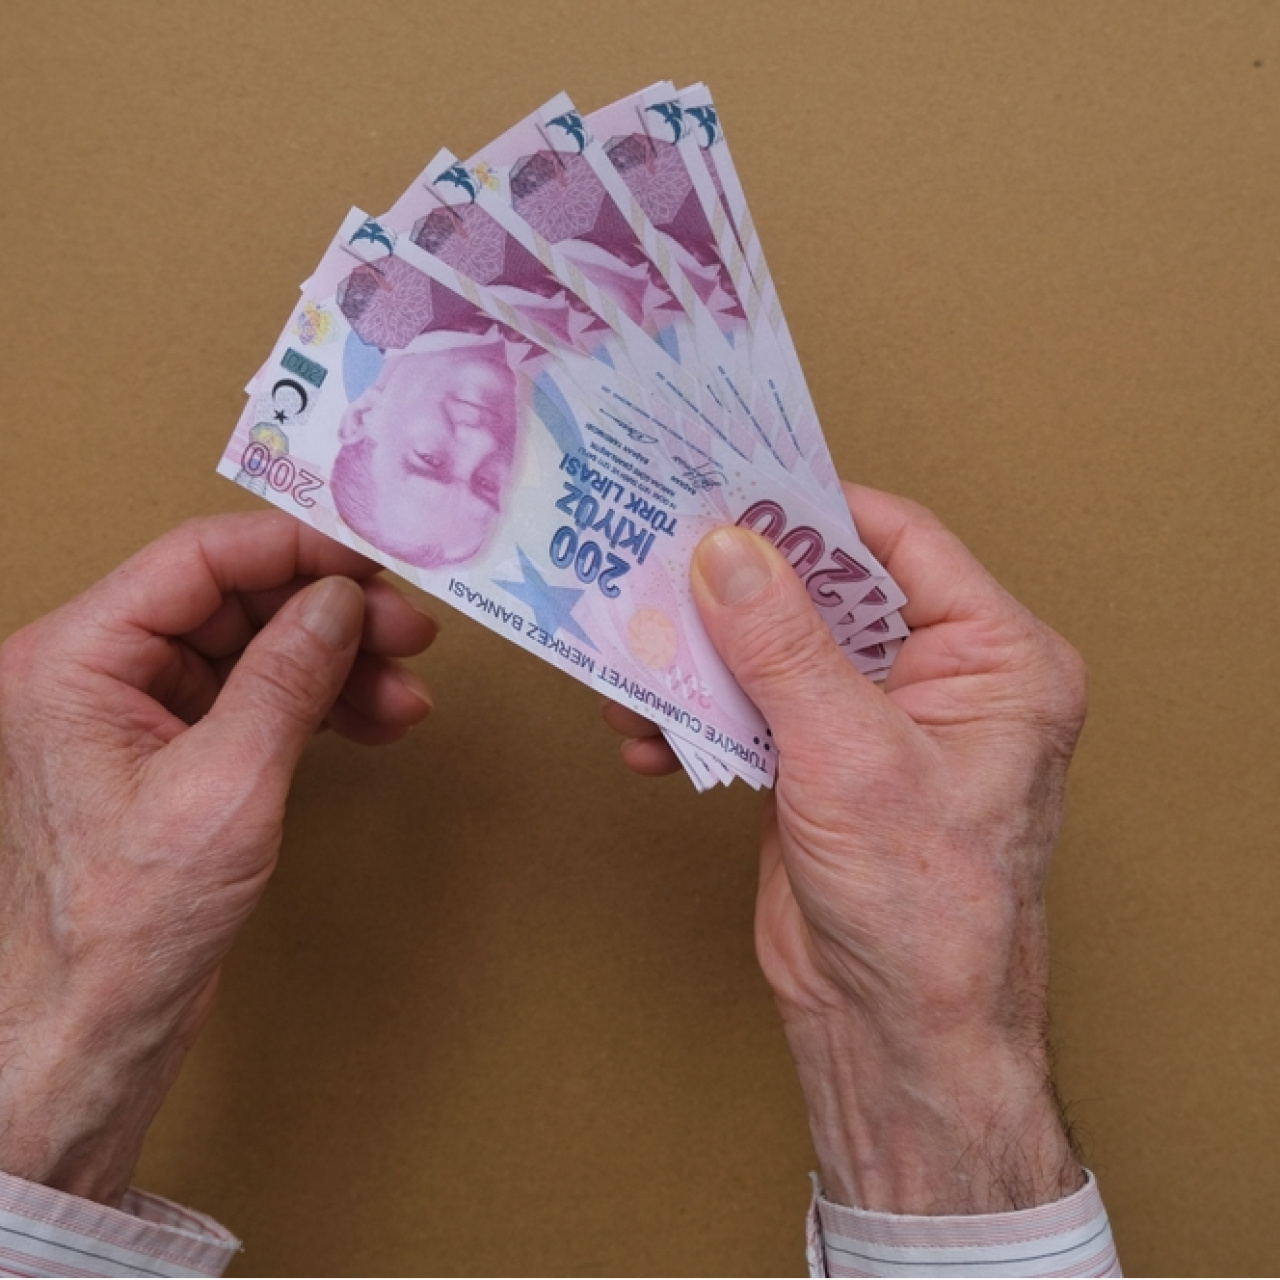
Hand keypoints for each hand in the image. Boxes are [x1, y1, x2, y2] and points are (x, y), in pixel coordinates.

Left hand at [0, 513, 435, 1204]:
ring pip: (254, 651)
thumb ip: (287, 677)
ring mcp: (136, 714)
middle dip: (330, 616)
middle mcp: (100, 673)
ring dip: (337, 665)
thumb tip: (340, 601)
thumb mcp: (228, 785)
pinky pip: (255, 701)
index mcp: (77, 659)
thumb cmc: (128, 921)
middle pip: (234, 602)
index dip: (295, 549)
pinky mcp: (173, 755)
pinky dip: (318, 707)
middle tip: (410, 631)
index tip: (373, 559)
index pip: (198, 560)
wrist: (96, 1026)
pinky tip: (374, 720)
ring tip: (405, 693)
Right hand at [603, 485, 1087, 1214]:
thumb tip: (728, 551)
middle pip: (827, 594)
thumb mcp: (850, 755)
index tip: (734, 486)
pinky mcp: (821, 764)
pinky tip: (647, 734)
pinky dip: (698, 717)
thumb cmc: (923, 906)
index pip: (903, 544)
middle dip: (740, 586)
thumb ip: (784, 645)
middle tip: (660, 553)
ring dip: (703, 656)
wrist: (892, 1031)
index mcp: (997, 660)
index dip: (816, 510)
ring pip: (778, 652)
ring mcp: (875, 723)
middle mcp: (942, 681)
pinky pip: (753, 710)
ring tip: (633, 649)